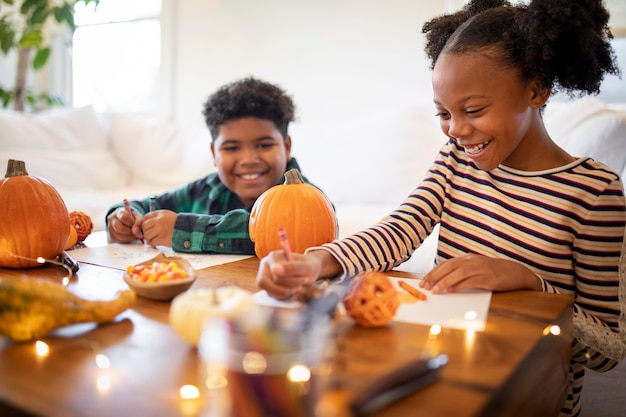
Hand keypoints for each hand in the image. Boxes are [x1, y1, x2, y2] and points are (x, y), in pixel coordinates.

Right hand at [107, 207, 143, 242]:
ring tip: (134, 235)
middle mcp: (112, 219)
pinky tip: (130, 237)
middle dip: (129, 231)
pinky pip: (119, 240)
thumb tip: (136, 232)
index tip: (134, 224)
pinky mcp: (111, 235)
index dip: (130, 222)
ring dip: (129, 237)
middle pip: (119, 227)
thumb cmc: (133, 219)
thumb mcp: (138, 218)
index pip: (123, 217)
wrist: (128, 222)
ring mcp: (110, 227)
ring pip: (119, 235)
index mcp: (119, 212)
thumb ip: (138, 223)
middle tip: (135, 232)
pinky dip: (126, 240)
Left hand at [141, 210, 176, 246]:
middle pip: (145, 226)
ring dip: (149, 239)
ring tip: (153, 240)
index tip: (148, 228)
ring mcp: (160, 229)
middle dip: (146, 231)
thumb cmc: (179, 225)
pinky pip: (152, 242)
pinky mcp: (162, 238)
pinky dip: (153, 244)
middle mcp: (159, 220)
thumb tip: (145, 226)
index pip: (146, 217)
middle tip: (150, 235)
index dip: (145, 223)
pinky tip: (156, 243)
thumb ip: (158, 219)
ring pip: (147, 235)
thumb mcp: (169, 217)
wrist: (189, 231)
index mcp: (161, 214)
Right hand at [256, 251, 327, 299]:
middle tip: (300, 287)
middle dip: (286, 288)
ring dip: (286, 293)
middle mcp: (266, 266)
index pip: (273, 272)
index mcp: (274, 256)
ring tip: (298, 288)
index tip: (304, 280)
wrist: (308, 270)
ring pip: (269, 291)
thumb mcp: (305, 266)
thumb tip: (274, 270)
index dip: (288, 280)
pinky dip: (285, 296)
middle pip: (266, 282)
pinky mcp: (268, 287)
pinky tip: (293, 290)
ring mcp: (266, 277)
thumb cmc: (307, 266)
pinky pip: (273, 296)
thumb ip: (291, 267)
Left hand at [419, 254, 541, 293]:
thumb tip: (446, 283)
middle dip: (435, 277)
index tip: (423, 281)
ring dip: (445, 282)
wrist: (517, 272)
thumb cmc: (495, 272)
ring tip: (435, 291)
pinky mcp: (489, 278)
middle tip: (424, 286)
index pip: (446, 264)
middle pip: (449, 267)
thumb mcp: (477, 269)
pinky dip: (461, 286)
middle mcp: (473, 261)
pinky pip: (472, 281)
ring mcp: (481, 269)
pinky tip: (452, 291)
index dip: (434, 272)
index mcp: (468, 258)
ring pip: (459, 273)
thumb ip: (463, 273)